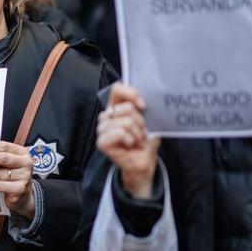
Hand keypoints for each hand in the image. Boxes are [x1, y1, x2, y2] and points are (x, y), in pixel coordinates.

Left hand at [0, 142, 34, 218]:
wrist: (23, 195)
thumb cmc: (12, 176)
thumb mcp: (8, 163)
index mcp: (22, 152)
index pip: (4, 146)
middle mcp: (26, 163)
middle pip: (3, 158)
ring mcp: (25, 176)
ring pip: (0, 173)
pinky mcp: (20, 188)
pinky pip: (0, 185)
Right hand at [97, 82, 159, 198]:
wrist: (144, 161)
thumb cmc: (145, 140)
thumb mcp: (149, 119)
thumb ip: (143, 107)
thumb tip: (144, 99)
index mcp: (116, 107)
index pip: (117, 89)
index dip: (131, 93)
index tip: (143, 104)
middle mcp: (107, 116)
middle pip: (125, 108)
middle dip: (140, 121)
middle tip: (141, 132)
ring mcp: (102, 129)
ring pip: (125, 122)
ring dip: (136, 133)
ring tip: (136, 140)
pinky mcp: (102, 142)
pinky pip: (119, 132)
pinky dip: (130, 139)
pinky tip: (130, 144)